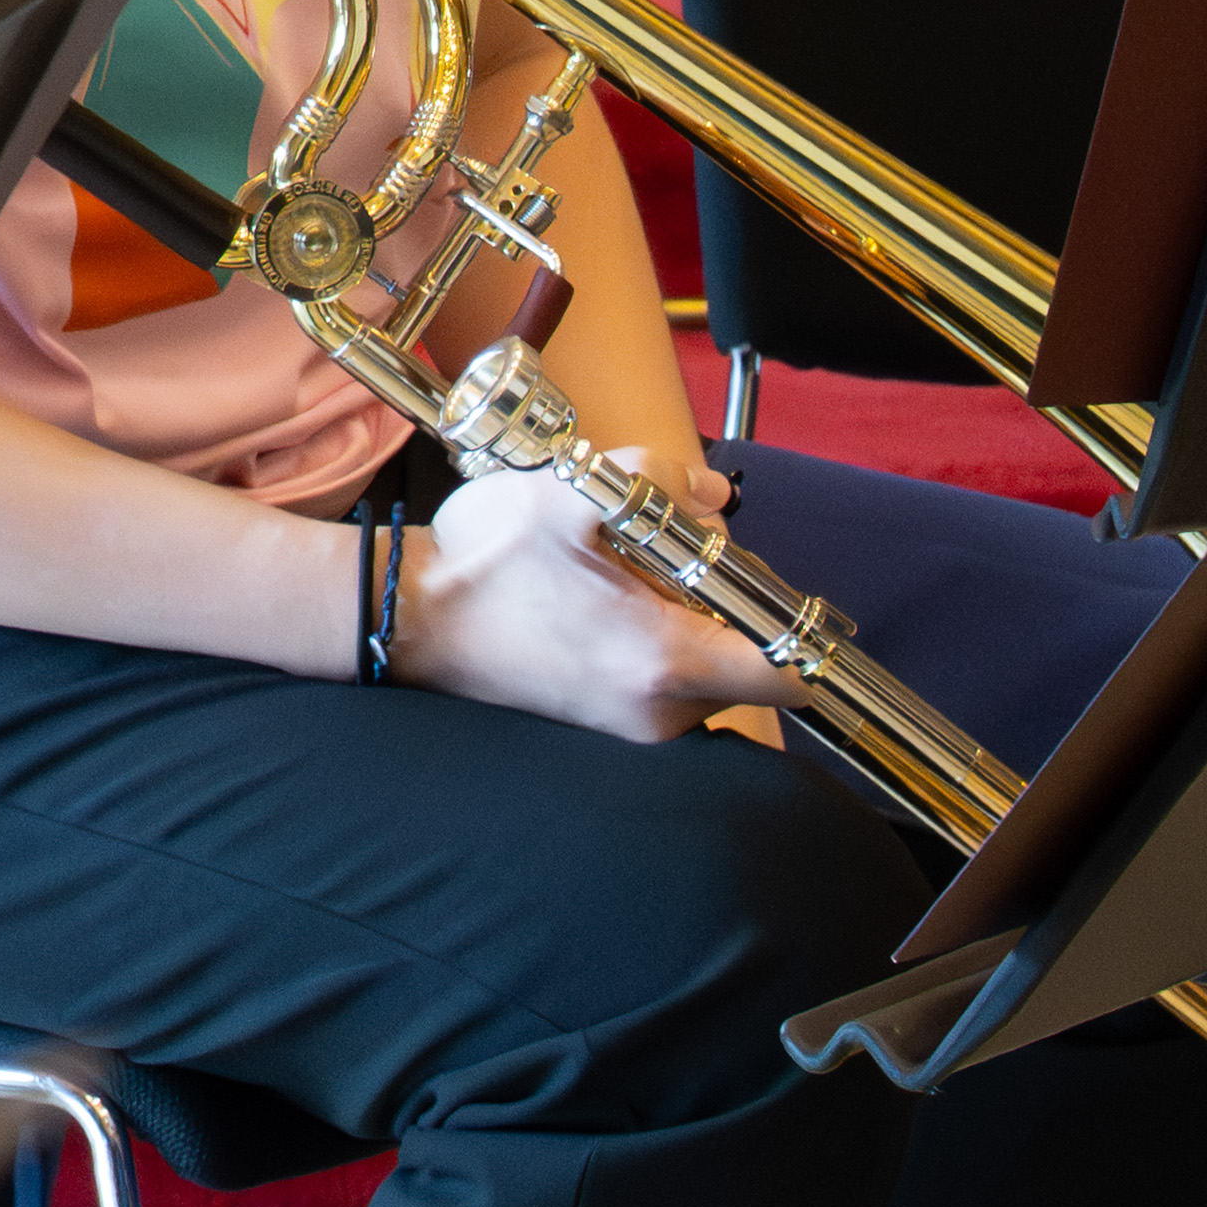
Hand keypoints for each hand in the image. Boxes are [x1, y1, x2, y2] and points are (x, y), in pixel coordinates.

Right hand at [391, 458, 773, 741]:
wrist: (411, 617)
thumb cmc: (485, 563)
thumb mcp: (574, 493)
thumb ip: (660, 481)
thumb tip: (713, 493)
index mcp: (664, 661)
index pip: (790, 671)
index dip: (795, 621)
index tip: (757, 577)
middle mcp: (660, 711)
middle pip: (748, 659)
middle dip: (722, 596)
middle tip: (664, 547)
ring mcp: (636, 724)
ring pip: (708, 665)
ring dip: (686, 611)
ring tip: (622, 568)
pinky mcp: (612, 720)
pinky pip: (670, 678)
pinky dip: (657, 634)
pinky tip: (605, 597)